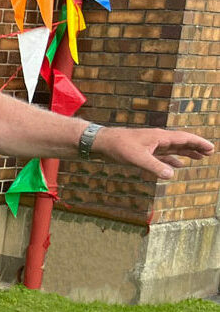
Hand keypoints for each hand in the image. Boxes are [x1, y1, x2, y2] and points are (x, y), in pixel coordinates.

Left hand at [92, 127, 214, 179]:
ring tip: (198, 157)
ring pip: (173, 149)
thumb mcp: (137, 158)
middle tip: (210, 153)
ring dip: (186, 153)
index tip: (211, 148)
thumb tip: (171, 174)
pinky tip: (176, 166)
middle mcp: (157, 139)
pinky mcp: (143, 151)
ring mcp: (151, 145)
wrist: (102, 143)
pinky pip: (162, 156)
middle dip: (195, 147)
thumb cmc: (119, 147)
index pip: (184, 138)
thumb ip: (154, 167)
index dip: (198, 143)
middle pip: (181, 142)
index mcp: (160, 137)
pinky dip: (171, 160)